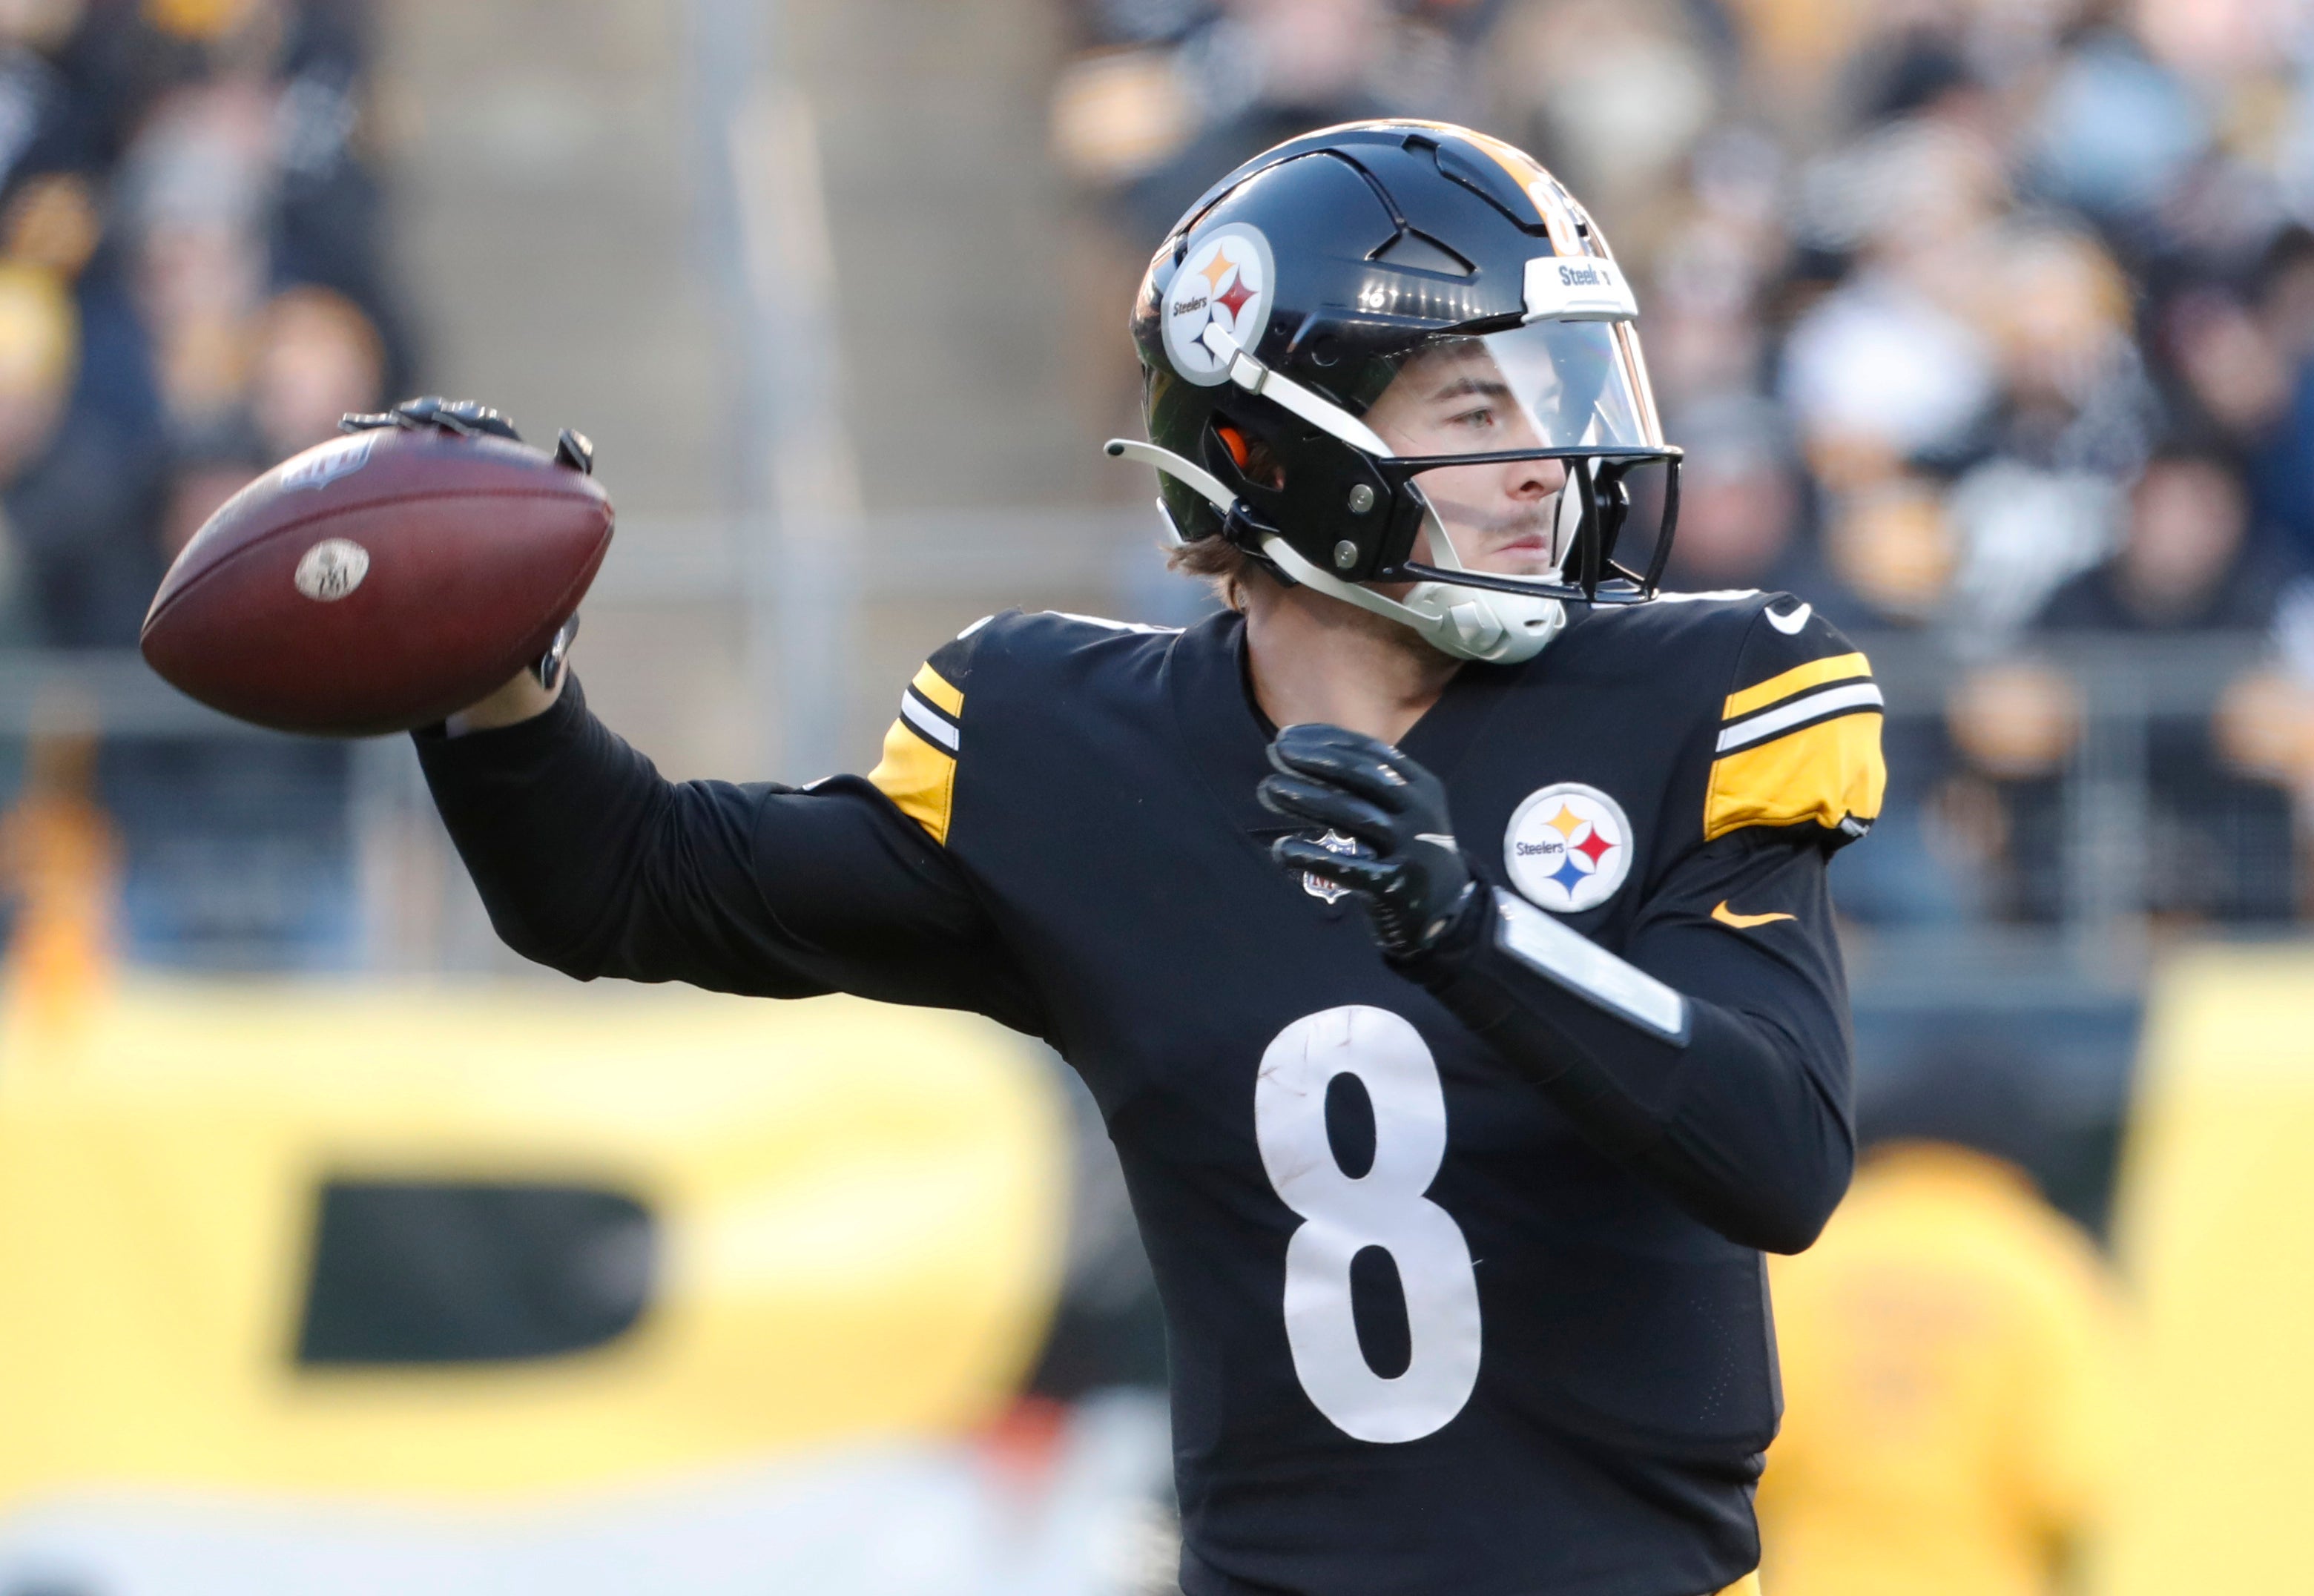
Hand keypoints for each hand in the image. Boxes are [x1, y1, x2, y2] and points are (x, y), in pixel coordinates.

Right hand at [348, 399, 591, 733]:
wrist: (486, 619)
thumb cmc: (520, 632)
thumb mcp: (531, 646)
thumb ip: (540, 654)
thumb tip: (546, 677)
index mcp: (545, 515)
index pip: (565, 474)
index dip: (573, 457)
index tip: (571, 446)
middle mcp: (505, 485)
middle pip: (493, 439)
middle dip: (467, 424)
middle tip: (442, 425)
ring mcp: (462, 474)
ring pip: (443, 437)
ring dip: (418, 421)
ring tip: (390, 423)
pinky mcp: (424, 476)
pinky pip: (399, 454)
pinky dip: (376, 443)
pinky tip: (346, 429)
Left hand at [1258, 723, 1476, 956]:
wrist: (1443, 913)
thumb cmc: (1405, 850)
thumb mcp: (1401, 810)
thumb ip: (1362, 784)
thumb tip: (1297, 754)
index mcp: (1422, 787)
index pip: (1371, 753)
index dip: (1327, 741)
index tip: (1287, 736)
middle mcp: (1421, 814)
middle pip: (1363, 777)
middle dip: (1316, 760)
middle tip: (1276, 751)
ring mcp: (1411, 850)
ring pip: (1353, 816)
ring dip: (1307, 799)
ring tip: (1268, 788)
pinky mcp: (1395, 887)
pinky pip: (1348, 869)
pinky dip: (1313, 858)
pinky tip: (1282, 849)